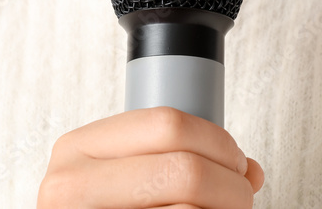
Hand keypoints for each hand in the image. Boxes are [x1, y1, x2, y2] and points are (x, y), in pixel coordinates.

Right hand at [37, 105, 263, 207]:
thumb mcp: (121, 176)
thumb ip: (177, 160)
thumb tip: (250, 171)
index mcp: (77, 149)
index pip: (166, 124)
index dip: (216, 141)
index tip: (235, 161)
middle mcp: (71, 185)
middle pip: (185, 170)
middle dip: (231, 185)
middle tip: (241, 196)